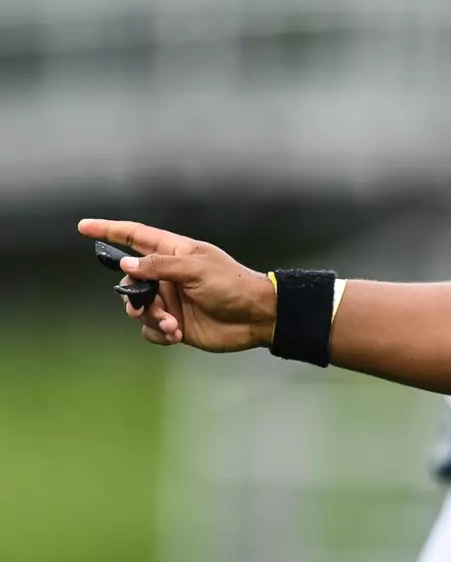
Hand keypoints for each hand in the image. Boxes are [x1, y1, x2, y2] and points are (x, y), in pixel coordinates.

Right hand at [78, 219, 276, 352]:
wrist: (256, 318)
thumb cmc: (232, 286)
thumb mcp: (196, 269)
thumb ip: (159, 265)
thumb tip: (127, 264)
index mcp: (174, 252)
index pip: (135, 236)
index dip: (109, 231)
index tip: (83, 227)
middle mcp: (168, 275)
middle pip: (130, 280)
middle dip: (134, 295)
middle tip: (146, 304)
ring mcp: (170, 299)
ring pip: (137, 307)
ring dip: (150, 317)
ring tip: (172, 324)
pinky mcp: (175, 323)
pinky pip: (150, 328)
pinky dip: (158, 332)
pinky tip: (177, 334)